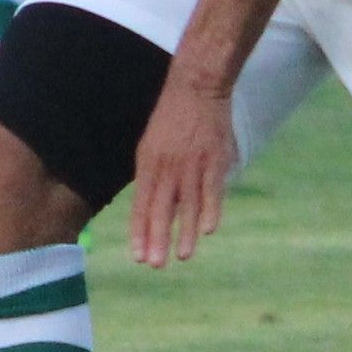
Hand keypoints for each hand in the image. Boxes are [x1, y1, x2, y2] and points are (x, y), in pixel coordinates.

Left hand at [124, 73, 240, 267]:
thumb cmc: (172, 119)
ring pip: (187, 204)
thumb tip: (149, 206)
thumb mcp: (151, 145)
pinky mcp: (215, 159)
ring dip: (183, 232)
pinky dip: (210, 209)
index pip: (141, 204)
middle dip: (157, 239)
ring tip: (182, 256)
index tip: (137, 256)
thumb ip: (151, 176)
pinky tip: (207, 229)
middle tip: (155, 264)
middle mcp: (167, 166)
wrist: (196, 86)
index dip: (139, 231)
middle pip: (160, 208)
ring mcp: (192, 163)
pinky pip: (212, 189)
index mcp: (148, 164)